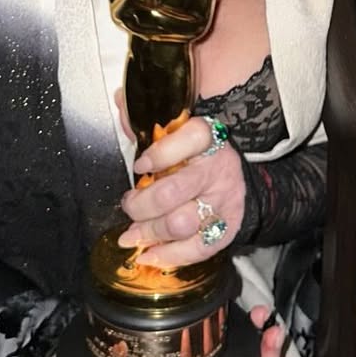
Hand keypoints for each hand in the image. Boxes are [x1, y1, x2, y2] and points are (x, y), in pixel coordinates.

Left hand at [118, 113, 244, 266]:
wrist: (235, 177)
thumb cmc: (196, 156)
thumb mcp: (179, 133)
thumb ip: (148, 121)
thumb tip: (120, 100)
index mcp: (207, 138)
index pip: (190, 139)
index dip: (160, 154)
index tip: (139, 165)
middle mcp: (217, 169)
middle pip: (173, 192)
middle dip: (141, 205)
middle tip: (128, 206)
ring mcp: (223, 201)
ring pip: (180, 224)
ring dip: (149, 233)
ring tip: (132, 234)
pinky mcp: (227, 228)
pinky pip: (197, 249)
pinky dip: (169, 257)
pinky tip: (149, 254)